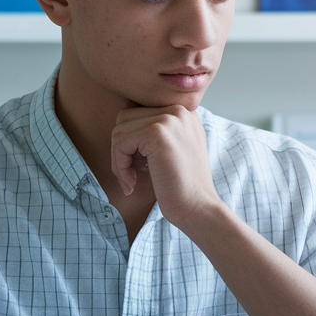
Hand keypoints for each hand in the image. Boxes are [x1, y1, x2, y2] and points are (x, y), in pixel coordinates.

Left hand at [110, 105, 221, 227]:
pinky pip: (121, 143)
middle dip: (121, 148)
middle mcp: (178, 109)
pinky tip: (132, 183)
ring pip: (120, 130)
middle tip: (130, 173)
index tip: (137, 166)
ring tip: (131, 179)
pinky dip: (119, 165)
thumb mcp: (171, 148)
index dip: (130, 141)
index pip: (138, 113)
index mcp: (182, 110)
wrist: (198, 207)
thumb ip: (153, 132)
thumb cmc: (181, 185)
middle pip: (125, 118)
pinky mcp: (157, 133)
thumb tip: (119, 127)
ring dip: (118, 159)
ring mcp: (169, 119)